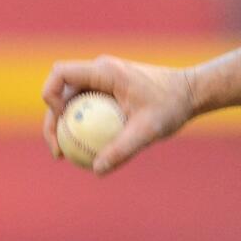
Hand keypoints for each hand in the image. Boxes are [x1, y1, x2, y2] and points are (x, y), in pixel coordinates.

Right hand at [41, 55, 196, 174]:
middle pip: (60, 91)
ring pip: (71, 101)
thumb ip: (123, 148)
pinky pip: (86, 108)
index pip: (61, 72)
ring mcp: (103, 80)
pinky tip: (85, 152)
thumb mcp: (150, 128)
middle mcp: (100, 71)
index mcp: (105, 71)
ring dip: (64, 126)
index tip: (61, 122)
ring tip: (66, 156)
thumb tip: (96, 169)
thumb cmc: (172, 104)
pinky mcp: (109, 91)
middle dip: (52, 120)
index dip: (50, 95)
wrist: (191, 92)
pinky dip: (80, 127)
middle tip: (57, 153)